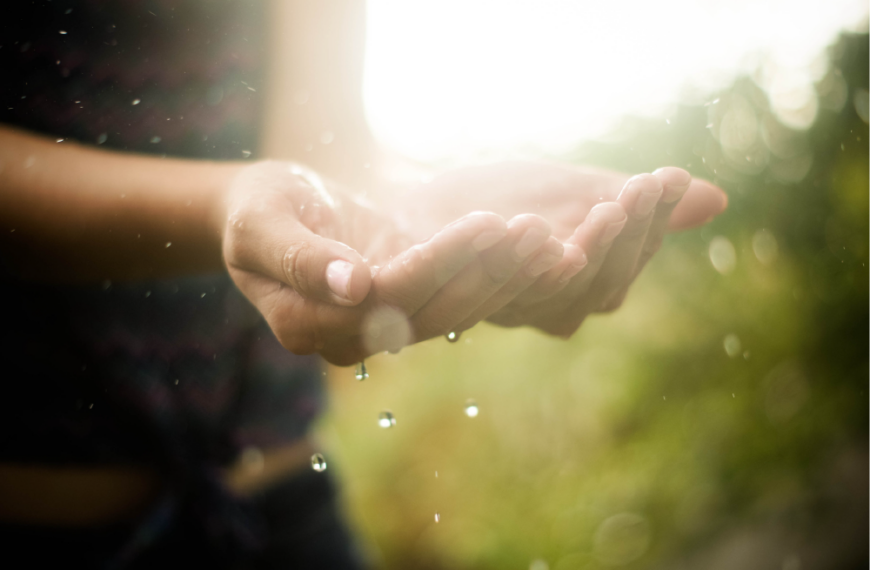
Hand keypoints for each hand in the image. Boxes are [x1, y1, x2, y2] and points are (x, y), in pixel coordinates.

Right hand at [219, 161, 565, 364]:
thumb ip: (298, 257)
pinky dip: (497, 275)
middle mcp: (349, 338)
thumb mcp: (259, 224)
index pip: (388, 297)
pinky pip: (457, 296)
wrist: (267, 211)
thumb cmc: (253, 210)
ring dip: (503, 276)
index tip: (487, 222)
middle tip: (536, 229)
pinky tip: (537, 250)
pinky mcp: (406, 304)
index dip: (441, 262)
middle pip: (432, 311)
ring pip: (454, 310)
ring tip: (546, 236)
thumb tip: (353, 286)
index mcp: (307, 326)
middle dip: (487, 270)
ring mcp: (381, 325)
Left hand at [394, 161, 726, 335]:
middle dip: (626, 235)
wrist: (427, 203)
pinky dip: (511, 257)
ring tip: (603, 203)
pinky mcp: (453, 298)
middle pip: (599, 283)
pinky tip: (528, 225)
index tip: (669, 179)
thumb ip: (634, 204)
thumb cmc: (509, 198)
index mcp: (583, 288)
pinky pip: (487, 287)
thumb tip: (717, 198)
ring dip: (584, 248)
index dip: (651, 226)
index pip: (627, 264)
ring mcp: (502, 307)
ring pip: (553, 290)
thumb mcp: (578, 191)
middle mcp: (547, 310)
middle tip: (643, 187)